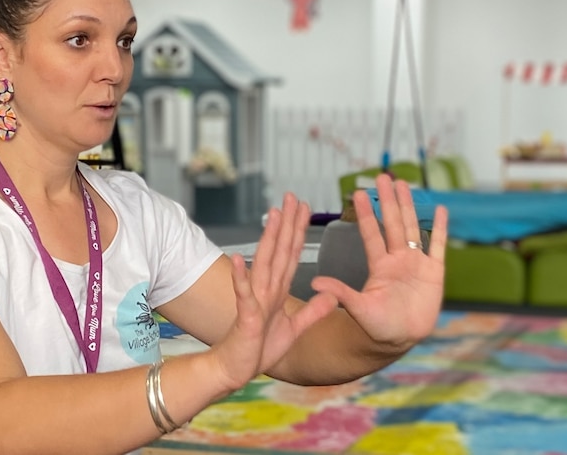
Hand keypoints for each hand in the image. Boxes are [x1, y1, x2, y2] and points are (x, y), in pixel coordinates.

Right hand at [211, 193, 338, 389]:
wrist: (235, 369)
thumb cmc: (259, 348)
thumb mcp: (295, 328)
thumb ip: (314, 312)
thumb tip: (332, 296)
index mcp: (277, 290)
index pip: (290, 254)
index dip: (297, 231)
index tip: (303, 209)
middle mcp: (265, 289)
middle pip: (279, 250)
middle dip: (286, 224)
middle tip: (292, 196)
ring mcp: (255, 299)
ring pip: (264, 264)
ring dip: (268, 239)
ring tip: (272, 215)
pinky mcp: (246, 316)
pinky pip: (244, 294)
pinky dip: (241, 277)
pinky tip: (239, 259)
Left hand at [312, 174, 447, 351]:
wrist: (401, 340)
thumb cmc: (377, 326)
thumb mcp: (358, 308)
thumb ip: (340, 293)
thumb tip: (314, 283)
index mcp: (379, 265)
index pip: (372, 234)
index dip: (366, 214)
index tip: (358, 193)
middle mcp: (397, 259)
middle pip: (393, 224)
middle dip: (388, 201)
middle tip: (382, 177)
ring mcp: (416, 264)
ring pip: (413, 229)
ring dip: (409, 207)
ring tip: (405, 185)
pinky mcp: (435, 273)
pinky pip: (438, 246)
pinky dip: (440, 229)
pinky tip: (440, 209)